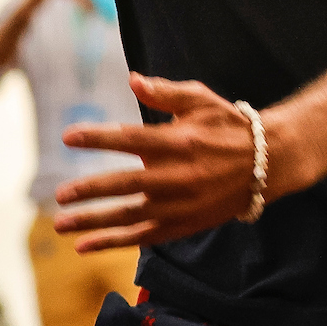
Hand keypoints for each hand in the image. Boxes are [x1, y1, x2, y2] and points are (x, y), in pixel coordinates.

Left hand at [52, 75, 262, 251]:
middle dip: (90, 190)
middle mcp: (177, 176)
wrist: (267, 164)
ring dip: (93, 222)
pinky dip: (114, 242)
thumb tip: (132, 79)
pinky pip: (143, 237)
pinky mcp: (183, 224)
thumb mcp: (200, 100)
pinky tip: (85, 245)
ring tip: (61, 224)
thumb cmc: (228, 126)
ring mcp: (180, 205)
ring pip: (130, 217)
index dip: (97, 138)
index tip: (67, 137)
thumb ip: (164, 92)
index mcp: (178, 142)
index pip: (129, 140)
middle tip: (59, 194)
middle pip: (125, 185)